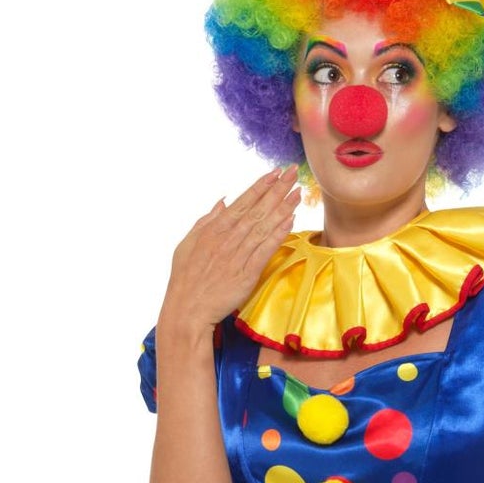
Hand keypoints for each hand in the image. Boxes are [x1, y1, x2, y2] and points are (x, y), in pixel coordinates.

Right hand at [158, 164, 302, 330]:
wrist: (187, 309)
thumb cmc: (186, 278)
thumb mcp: (188, 243)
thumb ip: (207, 220)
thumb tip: (223, 201)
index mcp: (214, 229)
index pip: (242, 202)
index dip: (260, 186)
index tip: (275, 173)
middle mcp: (227, 238)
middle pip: (257, 209)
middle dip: (277, 189)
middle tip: (293, 173)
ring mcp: (237, 255)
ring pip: (264, 226)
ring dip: (282, 208)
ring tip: (297, 192)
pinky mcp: (246, 274)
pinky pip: (265, 250)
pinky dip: (278, 234)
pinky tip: (290, 221)